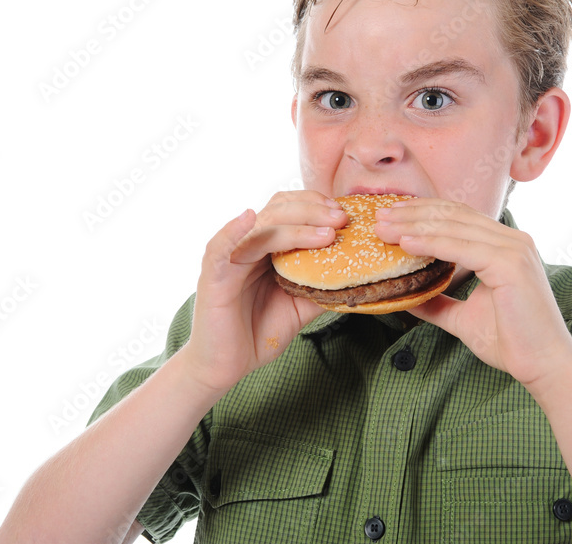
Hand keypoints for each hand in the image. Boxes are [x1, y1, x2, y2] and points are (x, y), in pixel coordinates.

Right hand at [180, 190, 347, 394]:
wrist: (227, 366)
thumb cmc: (259, 333)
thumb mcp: (300, 306)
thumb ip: (321, 287)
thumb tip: (357, 276)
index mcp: (267, 247)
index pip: (290, 210)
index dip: (317, 205)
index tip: (345, 214)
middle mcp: (248, 245)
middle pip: (278, 210)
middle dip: (313, 210)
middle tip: (342, 218)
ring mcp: (230, 258)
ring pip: (261, 227)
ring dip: (295, 225)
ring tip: (327, 233)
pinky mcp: (214, 276)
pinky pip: (220, 246)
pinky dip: (233, 229)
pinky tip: (249, 217)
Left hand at [374, 198, 571, 391]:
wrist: (544, 366)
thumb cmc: (512, 342)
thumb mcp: (463, 317)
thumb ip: (437, 302)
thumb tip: (404, 297)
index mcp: (505, 246)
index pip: (457, 217)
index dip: (421, 213)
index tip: (390, 217)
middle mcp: (512, 240)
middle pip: (453, 215)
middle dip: (412, 213)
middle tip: (379, 216)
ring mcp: (514, 249)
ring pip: (454, 226)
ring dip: (414, 225)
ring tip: (383, 227)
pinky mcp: (511, 264)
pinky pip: (462, 247)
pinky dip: (431, 242)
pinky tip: (406, 242)